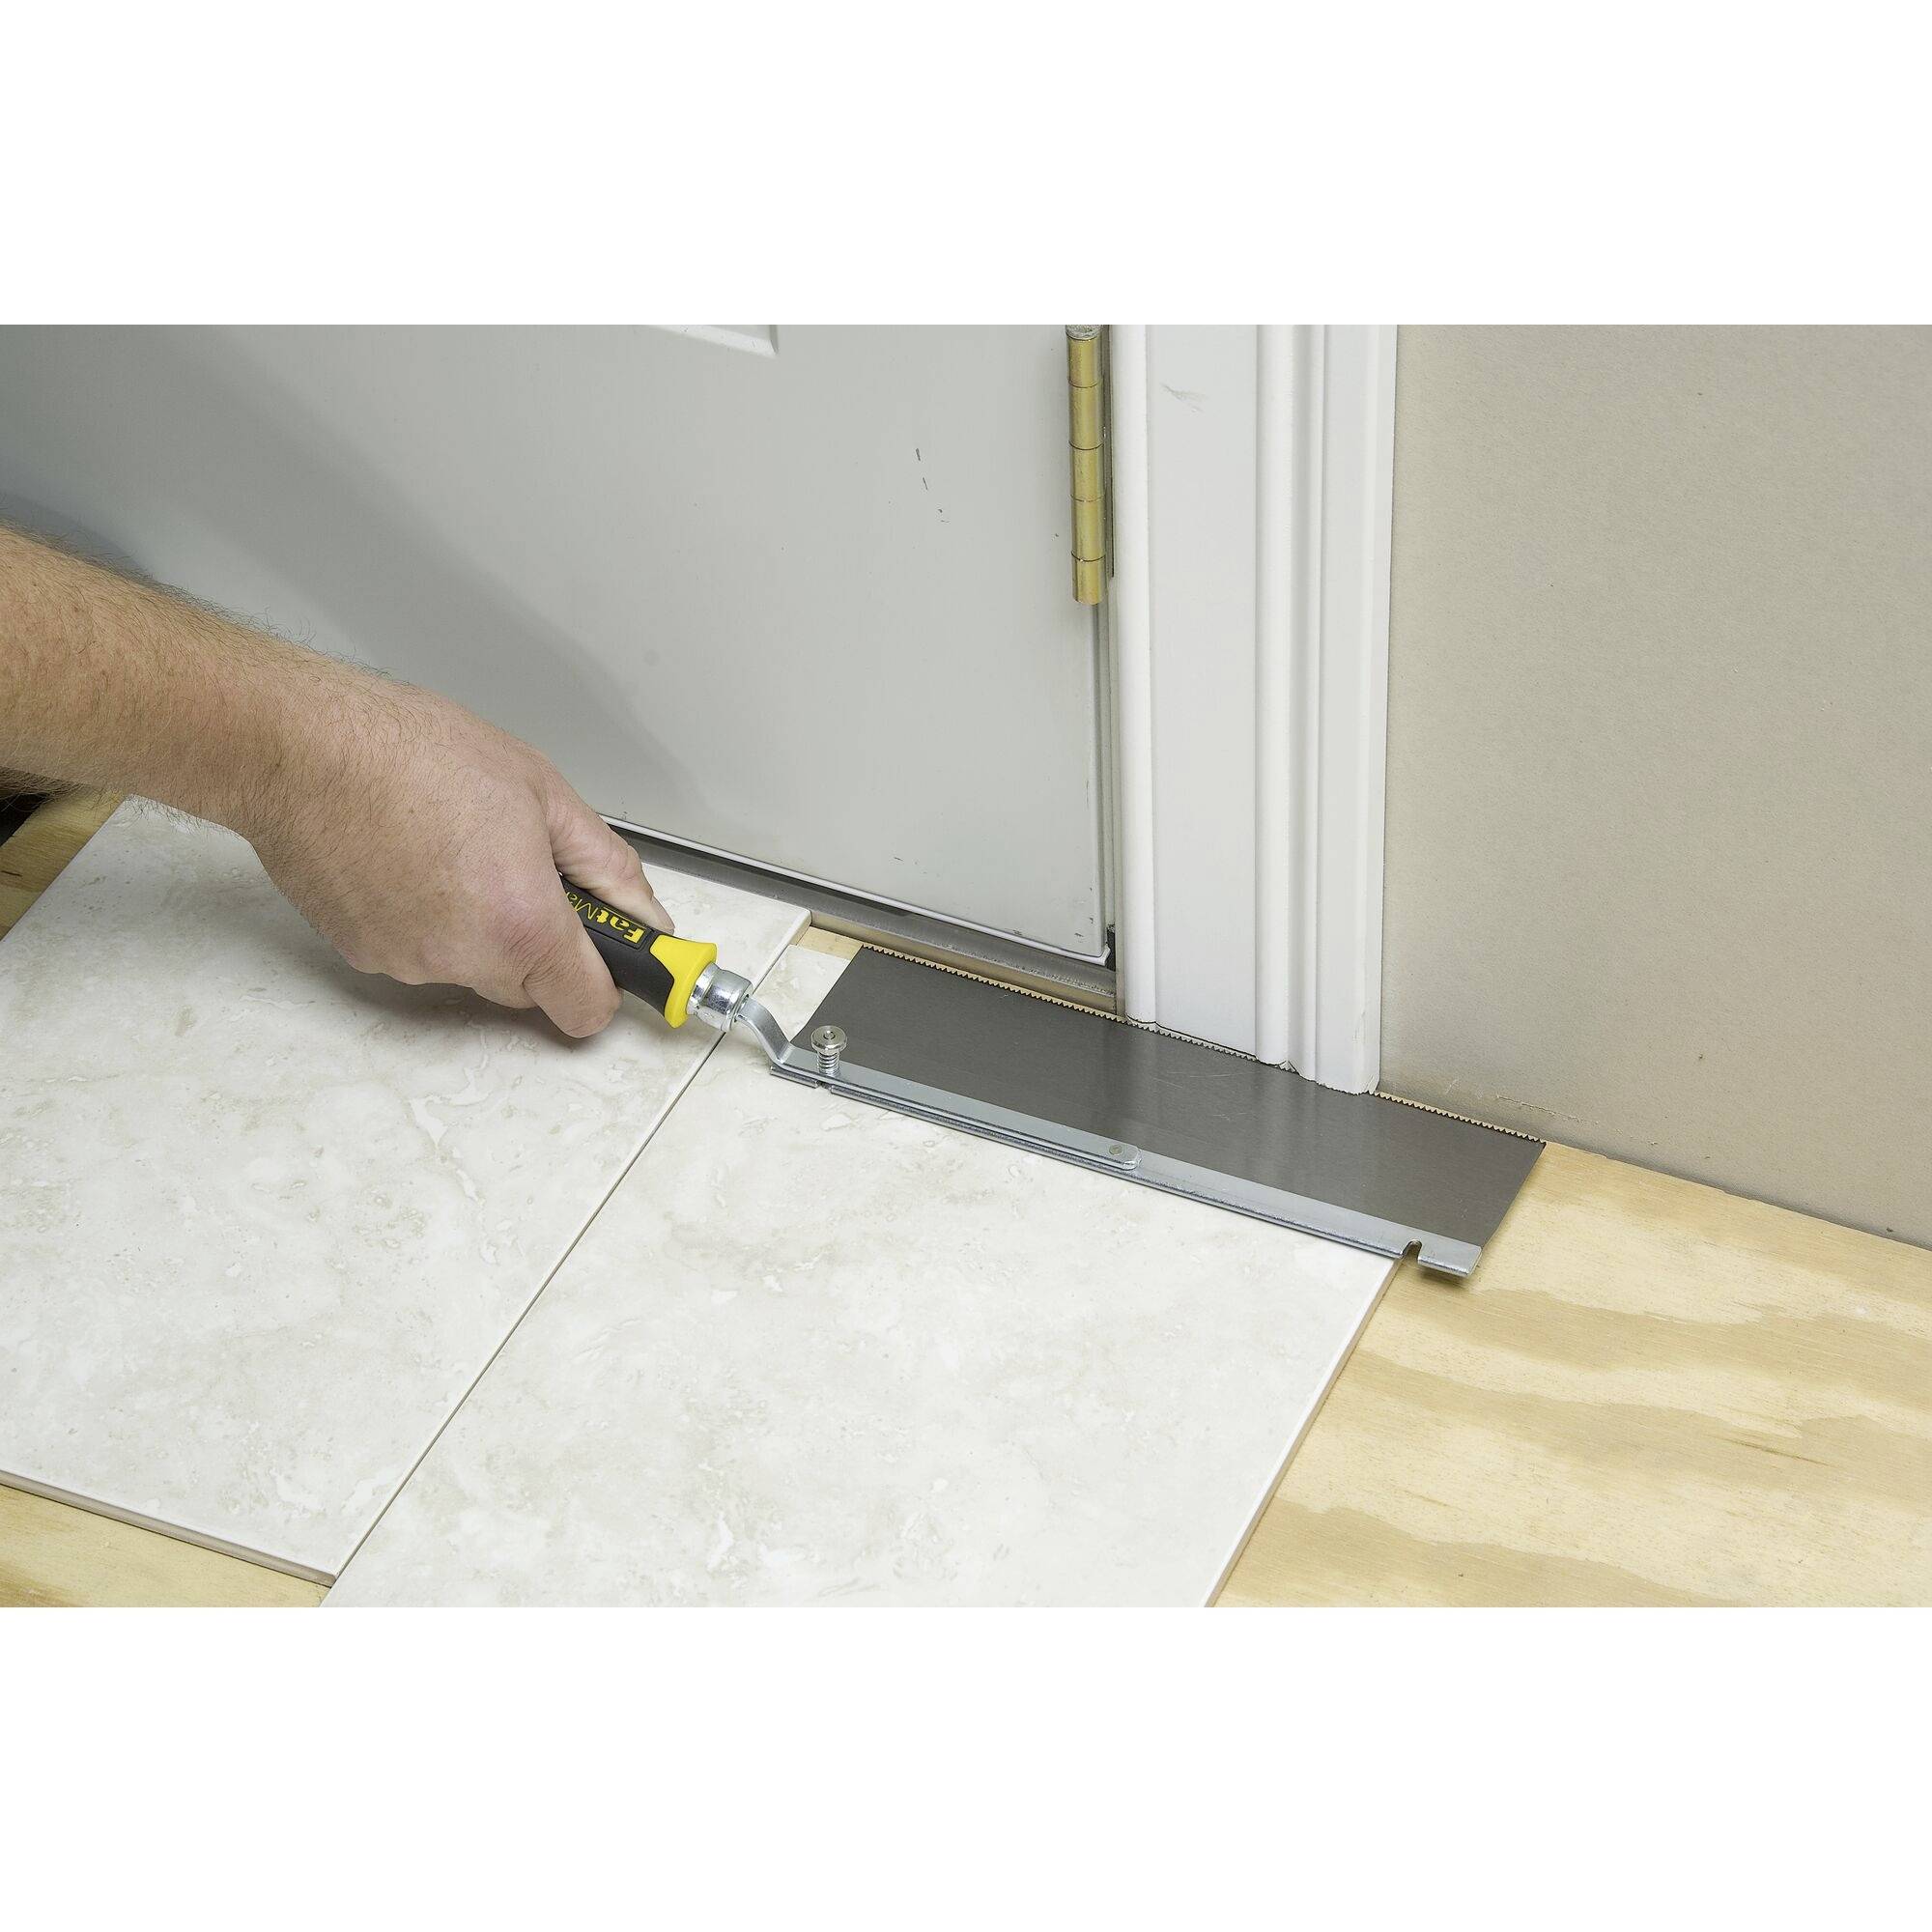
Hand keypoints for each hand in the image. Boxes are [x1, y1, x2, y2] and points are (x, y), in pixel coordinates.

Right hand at [243, 672, 670, 1036]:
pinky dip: (431, 918)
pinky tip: (413, 856)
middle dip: (544, 942)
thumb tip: (645, 917)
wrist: (297, 745)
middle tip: (528, 868)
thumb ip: (606, 868)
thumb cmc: (411, 751)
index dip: (608, 981)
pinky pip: (423, 950)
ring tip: (459, 846)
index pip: (589, 1011)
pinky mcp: (362, 953)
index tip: (612, 950)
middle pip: (532, 989)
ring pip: (474, 967)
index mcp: (521, 925)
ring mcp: (407, 963)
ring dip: (483, 926)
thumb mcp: (543, 792)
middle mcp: (463, 960)